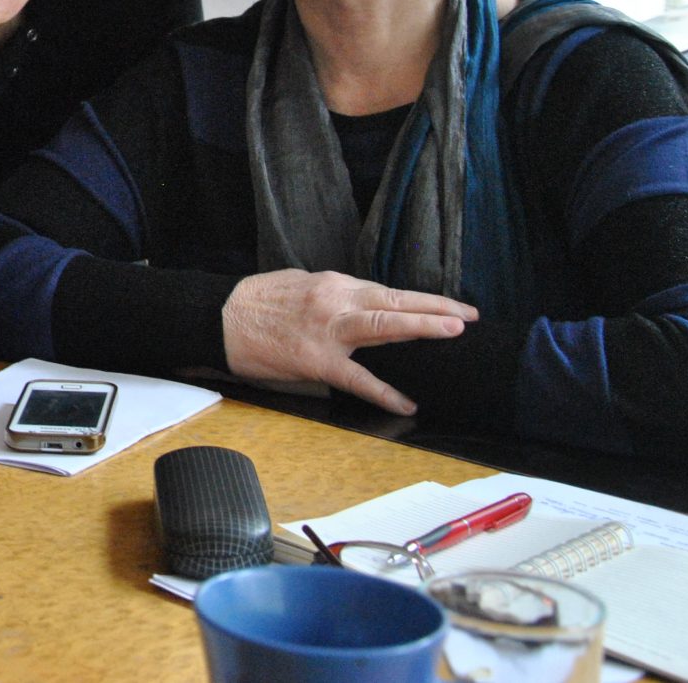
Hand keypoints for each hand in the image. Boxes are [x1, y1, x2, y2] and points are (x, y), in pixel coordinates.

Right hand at [220, 270, 477, 415]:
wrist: (220, 318)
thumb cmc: (255, 301)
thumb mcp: (299, 283)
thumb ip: (333, 293)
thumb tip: (358, 302)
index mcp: (333, 284)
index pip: (386, 290)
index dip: (421, 298)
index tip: (451, 305)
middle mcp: (336, 302)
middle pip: (394, 302)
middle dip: (435, 308)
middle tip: (467, 315)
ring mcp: (329, 331)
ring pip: (383, 325)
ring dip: (421, 327)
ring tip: (452, 332)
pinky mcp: (318, 361)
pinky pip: (357, 378)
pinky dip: (384, 392)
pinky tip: (406, 403)